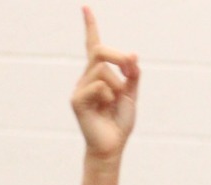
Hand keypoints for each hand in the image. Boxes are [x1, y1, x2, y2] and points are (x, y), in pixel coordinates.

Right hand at [71, 8, 139, 157]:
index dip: (90, 26)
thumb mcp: (131, 94)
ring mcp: (80, 88)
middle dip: (119, 56)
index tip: (85, 8)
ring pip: (103, 70)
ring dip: (118, 85)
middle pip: (100, 51)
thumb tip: (132, 55)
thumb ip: (132, 75)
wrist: (112, 145)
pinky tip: (106, 108)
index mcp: (98, 74)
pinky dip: (110, 96)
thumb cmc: (119, 121)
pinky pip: (98, 86)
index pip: (93, 45)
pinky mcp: (77, 100)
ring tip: (115, 102)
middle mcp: (86, 78)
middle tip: (132, 70)